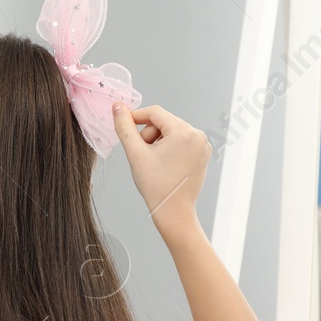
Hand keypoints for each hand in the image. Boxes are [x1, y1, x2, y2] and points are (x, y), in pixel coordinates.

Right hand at [112, 103, 210, 239]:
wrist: (174, 213)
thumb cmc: (156, 187)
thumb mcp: (135, 154)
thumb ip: (124, 127)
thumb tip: (117, 107)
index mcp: (183, 132)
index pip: (155, 113)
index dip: (136, 116)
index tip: (122, 124)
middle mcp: (197, 135)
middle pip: (164, 123)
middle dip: (149, 136)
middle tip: (142, 156)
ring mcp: (202, 145)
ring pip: (171, 133)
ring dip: (158, 143)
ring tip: (154, 164)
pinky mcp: (202, 155)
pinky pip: (181, 143)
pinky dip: (169, 150)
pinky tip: (164, 167)